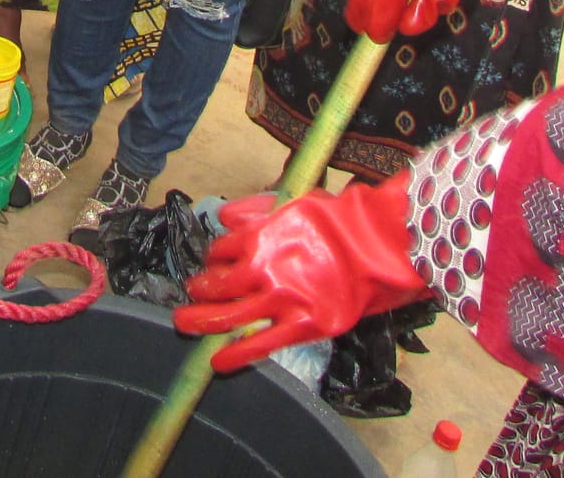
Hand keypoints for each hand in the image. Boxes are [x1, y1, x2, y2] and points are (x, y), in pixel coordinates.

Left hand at [175, 178, 427, 373]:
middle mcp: (263, 270)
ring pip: (229, 316)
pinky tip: (217, 360)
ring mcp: (280, 300)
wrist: (379, 244)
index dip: (214, 258)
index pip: (221, 251)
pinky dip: (236, 355)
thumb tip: (223, 216)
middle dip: (199, 289)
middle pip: (217, 284)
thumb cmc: (340, 220)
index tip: (214, 264)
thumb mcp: (294, 203)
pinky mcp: (301, 326)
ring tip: (184, 322)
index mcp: (260, 238)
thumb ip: (255, 209)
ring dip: (201, 320)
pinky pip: (260, 345)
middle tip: (192, 293)